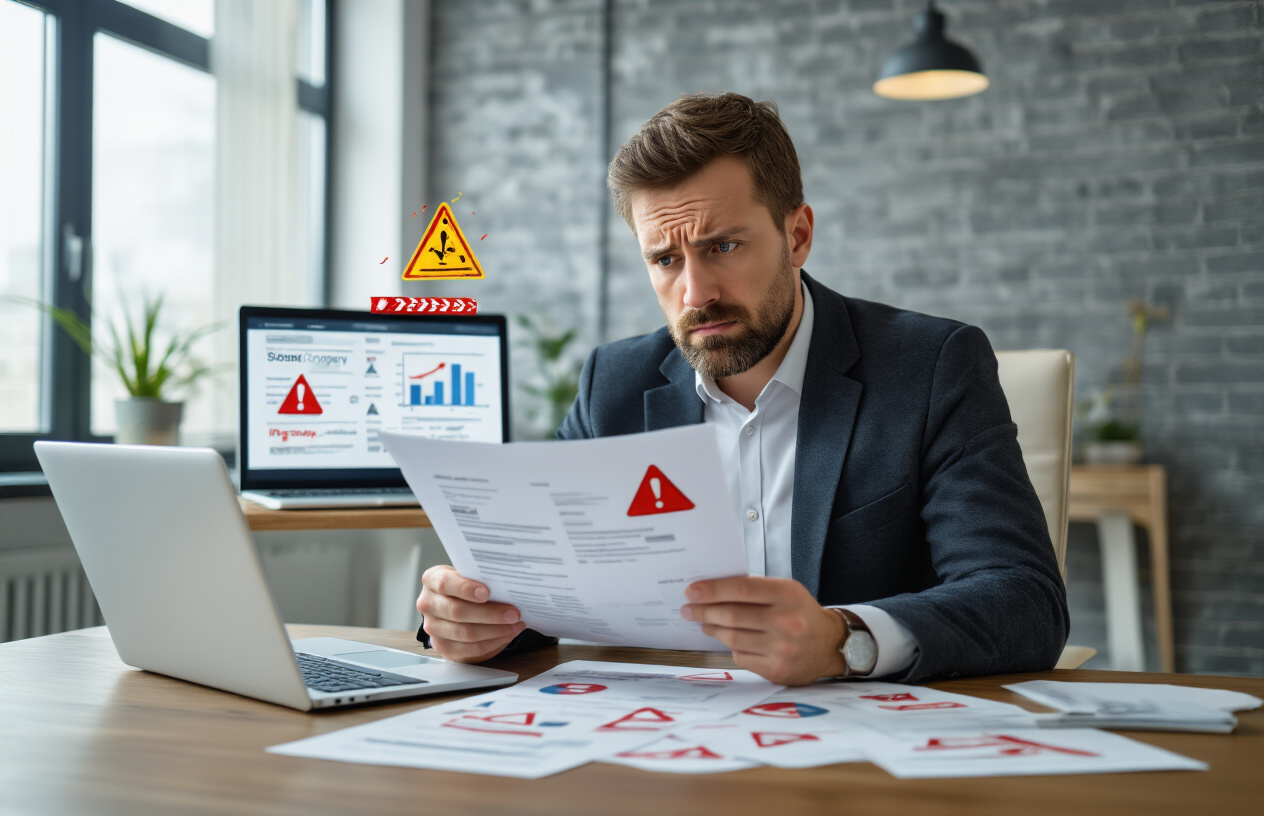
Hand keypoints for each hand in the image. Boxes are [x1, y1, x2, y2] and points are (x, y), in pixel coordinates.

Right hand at [416, 565, 525, 662]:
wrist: (454, 602)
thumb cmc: (466, 585)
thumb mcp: (468, 574)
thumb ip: (480, 578)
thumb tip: (508, 587)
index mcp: (432, 580)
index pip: (445, 583)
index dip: (466, 589)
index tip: (487, 593)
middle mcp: (427, 604)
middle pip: (457, 612)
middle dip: (490, 614)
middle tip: (513, 613)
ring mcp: (433, 627)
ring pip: (465, 633)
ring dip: (495, 630)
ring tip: (515, 624)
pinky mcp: (443, 647)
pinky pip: (470, 649)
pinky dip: (493, 643)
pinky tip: (507, 634)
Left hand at [681, 576, 846, 685]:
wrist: (830, 644)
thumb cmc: (800, 612)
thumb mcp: (786, 591)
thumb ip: (754, 589)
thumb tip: (711, 590)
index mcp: (788, 594)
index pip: (741, 590)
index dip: (712, 590)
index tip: (692, 591)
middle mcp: (787, 621)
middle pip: (732, 616)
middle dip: (704, 611)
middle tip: (688, 609)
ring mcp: (782, 648)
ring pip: (732, 638)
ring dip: (713, 629)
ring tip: (705, 623)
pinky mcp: (777, 670)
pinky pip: (741, 656)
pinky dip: (731, 647)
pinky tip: (729, 640)